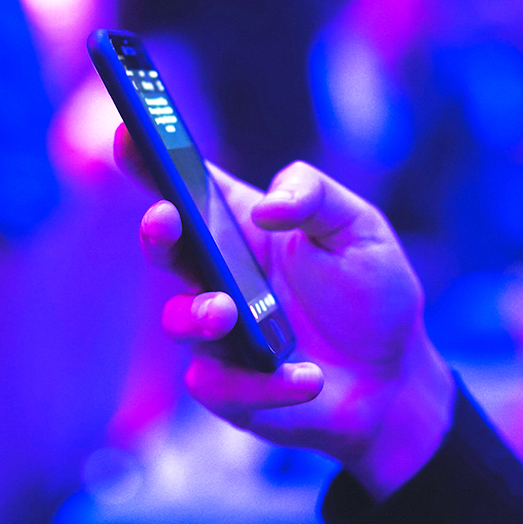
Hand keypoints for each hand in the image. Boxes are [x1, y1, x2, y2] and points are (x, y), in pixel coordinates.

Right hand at [115, 125, 453, 499]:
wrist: (394, 377)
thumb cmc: (371, 292)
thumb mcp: (359, 227)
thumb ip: (315, 196)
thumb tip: (267, 207)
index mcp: (240, 225)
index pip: (185, 184)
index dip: (148, 158)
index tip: (128, 135)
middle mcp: (218, 275)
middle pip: (165, 248)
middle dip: (156, 232)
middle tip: (165, 219)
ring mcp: (217, 333)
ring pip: (177, 321)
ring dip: (197, 315)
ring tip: (228, 312)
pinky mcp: (229, 388)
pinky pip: (220, 386)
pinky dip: (264, 383)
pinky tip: (307, 376)